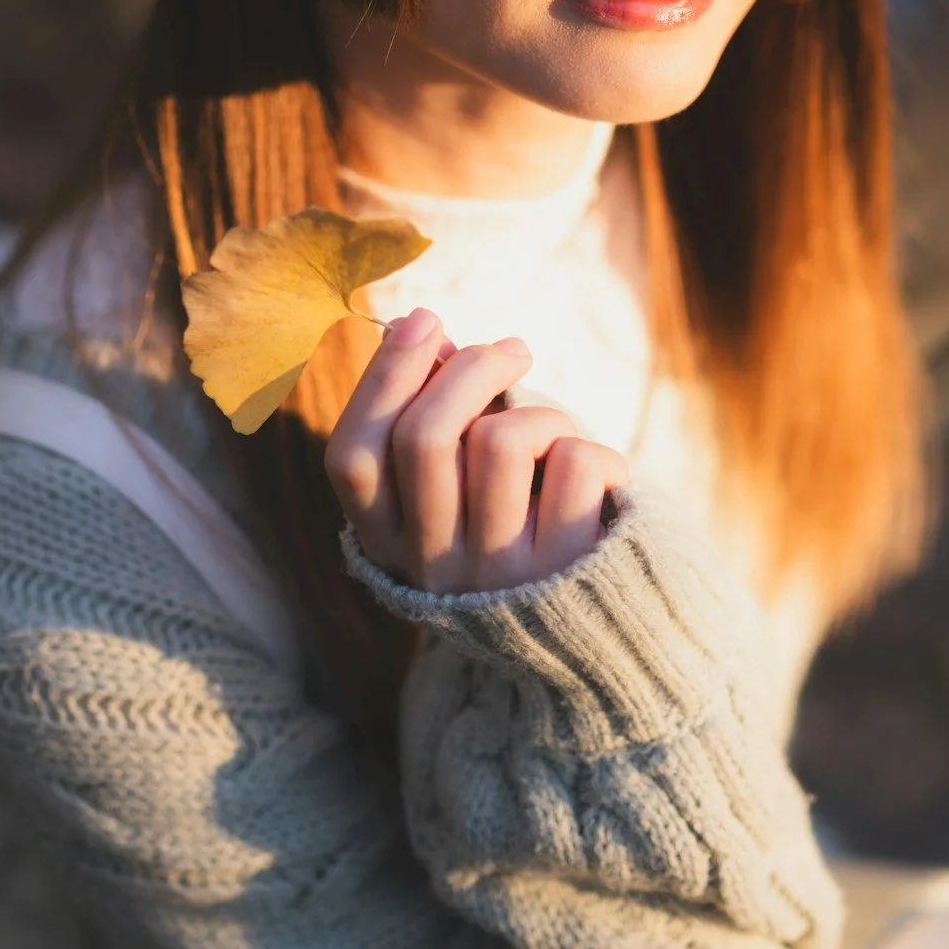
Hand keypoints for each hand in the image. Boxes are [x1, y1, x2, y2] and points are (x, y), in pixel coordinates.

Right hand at [325, 310, 618, 593]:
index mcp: (386, 542)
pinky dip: (593, 448)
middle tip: (511, 351)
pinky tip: (595, 475)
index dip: (383, 376)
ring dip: (540, 413)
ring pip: (501, 440)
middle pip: (425, 436)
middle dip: (470, 367)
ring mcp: (493, 574)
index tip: (424, 319)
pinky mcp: (563, 570)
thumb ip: (434, 412)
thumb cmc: (516, 523)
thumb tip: (419, 328)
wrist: (594, 629)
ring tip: (556, 435)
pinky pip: (573, 463)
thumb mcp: (460, 481)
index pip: (353, 455)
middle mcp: (429, 566)